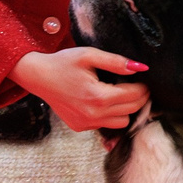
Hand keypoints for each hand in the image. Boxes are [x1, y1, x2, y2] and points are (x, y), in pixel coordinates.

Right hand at [11, 46, 150, 132]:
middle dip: (138, 98)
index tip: (143, 80)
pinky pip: (105, 125)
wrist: (38, 77)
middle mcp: (94, 115)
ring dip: (125, 109)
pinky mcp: (80, 127)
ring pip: (122, 122)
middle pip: (131, 110)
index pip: (135, 96)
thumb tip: (140, 68)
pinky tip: (101, 102)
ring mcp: (86, 124)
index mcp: (98, 97)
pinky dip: (108, 115)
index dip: (143, 87)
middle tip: (135, 86)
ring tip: (118, 94)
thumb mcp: (89, 55)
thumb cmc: (63, 63)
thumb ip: (116, 62)